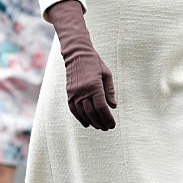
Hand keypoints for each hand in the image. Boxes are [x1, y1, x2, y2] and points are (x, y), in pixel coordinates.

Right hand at [46, 0, 116, 130]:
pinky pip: (73, 109)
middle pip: (92, 112)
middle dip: (101, 122)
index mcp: (94, 86)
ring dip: (91, 122)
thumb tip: (113, 106)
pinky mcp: (69, 93)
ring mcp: (74, 93)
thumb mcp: (107, 74)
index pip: (102, 107)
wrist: (77, 54)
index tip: (112, 124)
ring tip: (99, 127)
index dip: (107, 118)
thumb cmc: (95, 63)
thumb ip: (110, 91)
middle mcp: (83, 91)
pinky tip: (86, 123)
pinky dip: (80, 118)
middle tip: (107, 128)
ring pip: (82, 113)